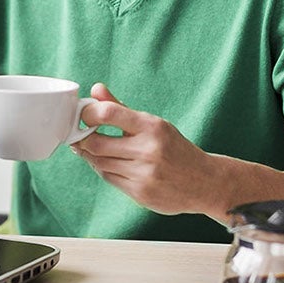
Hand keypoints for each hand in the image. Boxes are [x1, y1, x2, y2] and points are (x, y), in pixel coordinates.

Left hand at [71, 83, 220, 215]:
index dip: (88, 114)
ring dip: (90, 156)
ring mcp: (144, 174)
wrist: (204, 182)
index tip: (84, 115)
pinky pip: (109, 179)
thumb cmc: (174, 148)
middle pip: (96, 143)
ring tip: (92, 149)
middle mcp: (148, 149)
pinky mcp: (140, 193)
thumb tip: (96, 89)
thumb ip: (120, 108)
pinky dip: (103, 170)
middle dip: (82, 139)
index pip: (109, 113)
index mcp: (151, 126)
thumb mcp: (152, 123)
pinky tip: (108, 164)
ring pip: (99, 163)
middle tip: (79, 135)